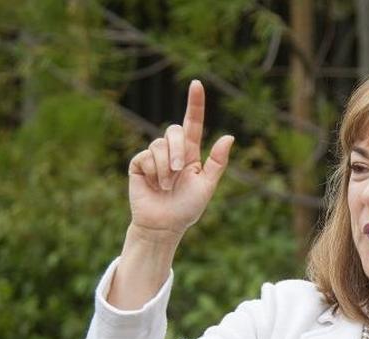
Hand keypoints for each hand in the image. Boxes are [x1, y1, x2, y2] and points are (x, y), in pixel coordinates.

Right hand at [128, 80, 234, 237]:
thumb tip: (229, 136)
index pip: (193, 123)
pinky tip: (153, 184)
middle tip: (179, 172)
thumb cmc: (187, 208)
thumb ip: (217, 162)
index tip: (197, 83)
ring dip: (165, 168)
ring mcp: (154, 156)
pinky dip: (153, 171)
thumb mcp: (207, 186)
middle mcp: (172, 151)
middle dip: (177, 150)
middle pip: (174, 130)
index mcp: (190, 153)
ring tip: (166, 186)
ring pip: (159, 145)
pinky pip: (146, 156)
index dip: (195, 103)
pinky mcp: (139, 163)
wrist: (164, 225)